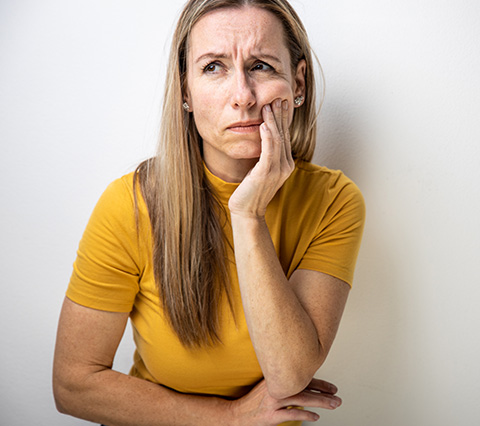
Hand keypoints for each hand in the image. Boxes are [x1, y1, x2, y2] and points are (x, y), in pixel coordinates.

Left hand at [228, 98, 294, 217]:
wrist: (247, 211)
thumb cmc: (251, 191)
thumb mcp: (260, 170)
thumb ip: (265, 155)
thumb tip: (262, 139)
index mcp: (285, 164)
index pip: (285, 136)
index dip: (283, 119)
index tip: (280, 103)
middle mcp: (285, 165)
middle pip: (283, 135)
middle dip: (280, 115)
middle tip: (278, 97)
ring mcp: (277, 169)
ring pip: (277, 140)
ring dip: (273, 121)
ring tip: (269, 106)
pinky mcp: (266, 173)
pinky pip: (269, 150)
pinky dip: (267, 136)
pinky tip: (263, 124)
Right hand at [229, 378, 341, 425]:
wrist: (237, 414)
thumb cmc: (254, 402)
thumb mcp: (268, 388)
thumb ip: (283, 385)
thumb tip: (303, 384)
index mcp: (277, 379)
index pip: (302, 378)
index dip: (319, 383)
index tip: (332, 388)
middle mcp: (276, 388)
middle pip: (304, 387)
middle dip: (324, 392)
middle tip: (338, 396)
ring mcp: (273, 402)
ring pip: (301, 399)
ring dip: (320, 402)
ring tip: (333, 405)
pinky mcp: (271, 415)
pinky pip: (291, 414)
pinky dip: (305, 415)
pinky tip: (315, 417)